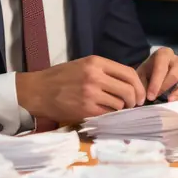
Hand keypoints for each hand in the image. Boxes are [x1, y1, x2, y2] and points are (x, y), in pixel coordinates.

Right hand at [16, 55, 146, 124]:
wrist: (38, 91)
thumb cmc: (60, 77)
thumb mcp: (83, 65)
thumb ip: (104, 71)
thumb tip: (127, 82)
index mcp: (96, 62)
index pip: (129, 73)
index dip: (139, 85)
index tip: (139, 94)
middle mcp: (95, 76)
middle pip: (128, 90)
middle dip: (134, 100)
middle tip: (133, 105)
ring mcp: (91, 93)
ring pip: (120, 104)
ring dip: (121, 108)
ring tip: (115, 109)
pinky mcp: (86, 109)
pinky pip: (108, 114)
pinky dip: (110, 115)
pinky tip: (105, 113)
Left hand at [137, 47, 177, 101]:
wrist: (154, 78)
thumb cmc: (147, 76)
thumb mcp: (140, 76)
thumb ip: (140, 85)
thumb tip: (141, 99)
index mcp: (164, 54)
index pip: (162, 66)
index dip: (156, 82)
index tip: (150, 96)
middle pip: (176, 74)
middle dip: (166, 88)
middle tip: (157, 99)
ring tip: (171, 103)